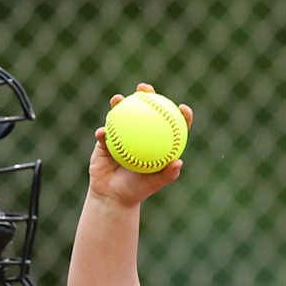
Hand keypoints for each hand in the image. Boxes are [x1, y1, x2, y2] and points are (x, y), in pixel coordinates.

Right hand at [86, 84, 194, 206]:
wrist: (112, 196)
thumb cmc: (136, 191)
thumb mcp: (153, 185)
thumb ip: (167, 175)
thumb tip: (179, 162)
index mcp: (156, 142)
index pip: (171, 124)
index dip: (180, 114)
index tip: (183, 108)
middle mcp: (141, 134)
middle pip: (145, 109)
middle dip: (146, 93)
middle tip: (144, 88)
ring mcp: (122, 134)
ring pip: (121, 114)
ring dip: (119, 103)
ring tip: (118, 100)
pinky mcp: (105, 141)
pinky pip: (104, 133)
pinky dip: (103, 132)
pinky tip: (102, 133)